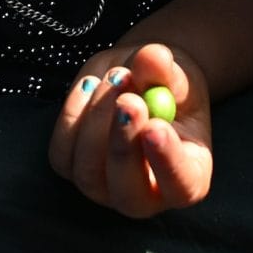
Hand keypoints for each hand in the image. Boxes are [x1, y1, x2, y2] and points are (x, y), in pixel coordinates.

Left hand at [47, 42, 212, 215]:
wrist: (141, 81)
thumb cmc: (169, 84)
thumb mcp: (176, 73)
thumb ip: (166, 69)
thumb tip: (154, 57)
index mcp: (190, 176)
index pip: (182, 187)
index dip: (167, 163)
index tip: (156, 127)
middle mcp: (147, 195)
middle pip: (128, 195)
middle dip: (123, 145)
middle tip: (127, 98)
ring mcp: (106, 188)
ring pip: (89, 174)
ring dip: (97, 120)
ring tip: (117, 75)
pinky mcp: (74, 170)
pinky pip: (62, 154)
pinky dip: (72, 116)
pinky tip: (90, 87)